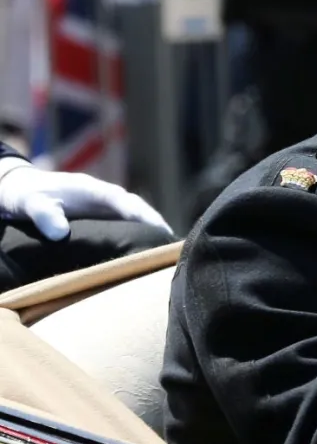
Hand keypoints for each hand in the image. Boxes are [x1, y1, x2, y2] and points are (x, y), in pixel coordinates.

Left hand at [0, 163, 172, 240]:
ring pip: (133, 218)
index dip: (144, 215)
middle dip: (156, 226)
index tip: (160, 230)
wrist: (16, 188)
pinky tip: (141, 253)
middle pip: (137, 209)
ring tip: (164, 255)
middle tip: (172, 248)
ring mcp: (102, 207)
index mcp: (92, 189)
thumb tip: (60, 233)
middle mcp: (103, 197)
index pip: (125, 201)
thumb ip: (44, 215)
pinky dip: (136, 237)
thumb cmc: (23, 194)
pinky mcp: (98, 218)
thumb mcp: (29, 203)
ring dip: (149, 232)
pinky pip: (123, 226)